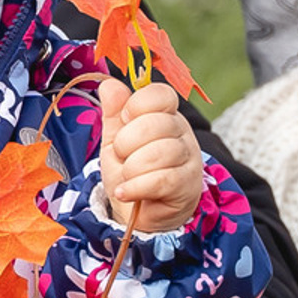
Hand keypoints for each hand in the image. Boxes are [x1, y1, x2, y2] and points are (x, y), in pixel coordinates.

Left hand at [97, 77, 204, 234]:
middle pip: (157, 123)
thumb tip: (108, 84)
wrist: (138, 213)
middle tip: (122, 156)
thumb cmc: (131, 172)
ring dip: (131, 167)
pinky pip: (161, 180)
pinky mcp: (187, 187)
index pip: (161, 94)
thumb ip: (114, 113)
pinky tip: (125, 192)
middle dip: (127, 142)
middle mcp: (182, 134)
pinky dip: (135, 187)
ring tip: (126, 177)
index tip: (125, 122)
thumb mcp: (115, 141)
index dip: (136, 106)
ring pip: (160, 152)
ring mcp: (189, 160)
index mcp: (166, 115)